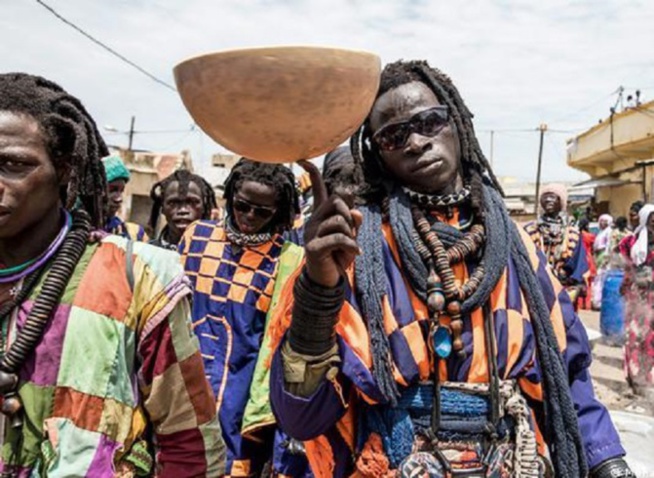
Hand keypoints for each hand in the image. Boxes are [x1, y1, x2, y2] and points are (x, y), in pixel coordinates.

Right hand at [299, 160, 361, 287]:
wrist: (328, 280)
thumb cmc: (339, 255)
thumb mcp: (351, 236)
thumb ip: (354, 221)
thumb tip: (356, 211)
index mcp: (321, 214)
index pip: (318, 188)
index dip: (312, 173)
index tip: (302, 159)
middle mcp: (313, 219)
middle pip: (337, 200)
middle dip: (350, 215)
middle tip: (351, 233)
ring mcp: (311, 233)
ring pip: (340, 220)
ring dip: (352, 234)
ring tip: (350, 247)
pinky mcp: (312, 247)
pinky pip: (338, 238)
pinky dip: (351, 246)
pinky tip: (354, 254)